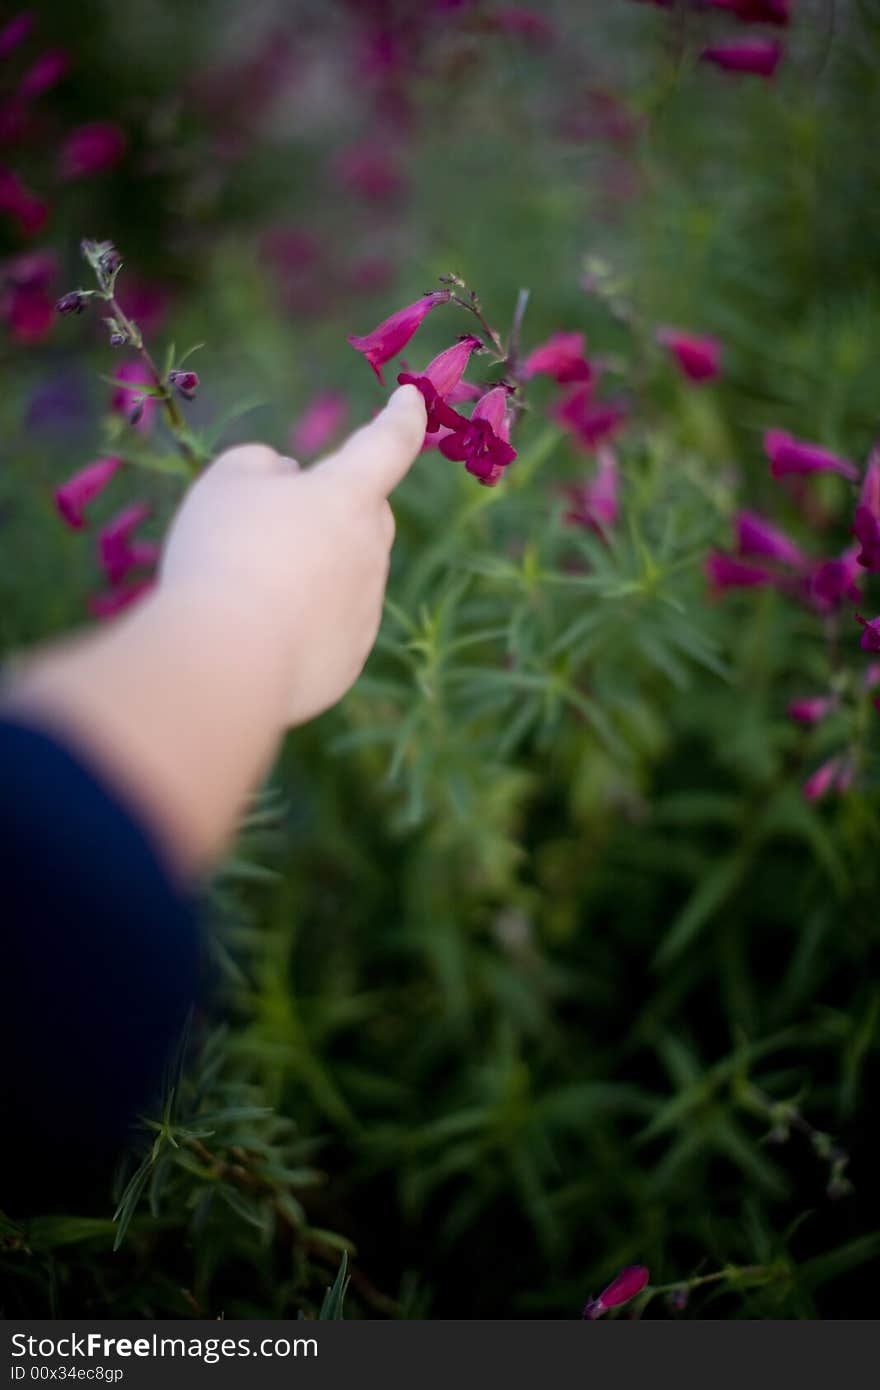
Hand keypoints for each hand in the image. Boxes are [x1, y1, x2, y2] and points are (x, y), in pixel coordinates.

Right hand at [160, 383, 426, 725]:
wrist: (229, 662)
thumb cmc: (223, 555)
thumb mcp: (224, 483)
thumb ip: (258, 465)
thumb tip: (284, 477)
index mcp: (348, 496)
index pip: (389, 442)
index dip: (402, 415)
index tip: (411, 398)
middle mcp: (370, 551)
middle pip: (367, 514)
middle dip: (335, 507)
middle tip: (274, 522)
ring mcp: (366, 608)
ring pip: (346, 572)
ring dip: (310, 569)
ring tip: (248, 586)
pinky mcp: (351, 657)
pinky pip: (332, 624)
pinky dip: (303, 619)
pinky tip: (258, 630)